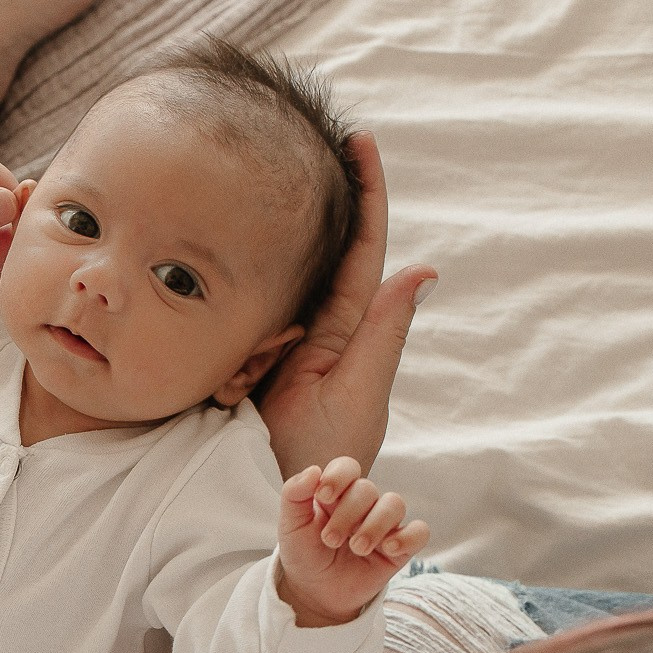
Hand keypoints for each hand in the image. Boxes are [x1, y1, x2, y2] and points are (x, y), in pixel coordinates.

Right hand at [258, 131, 437, 475]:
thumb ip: (383, 331)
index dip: (363, 192)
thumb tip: (424, 268)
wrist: (288, 515)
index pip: (361, 247)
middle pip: (305, 255)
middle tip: (297, 171)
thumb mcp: (361, 394)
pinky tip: (228, 354)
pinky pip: (227, 328)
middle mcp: (309, 327)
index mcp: (347, 327)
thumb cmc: (331, 461)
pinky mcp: (232, 359)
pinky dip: (228, 335)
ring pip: (260, 288)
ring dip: (257, 297)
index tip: (359, 137)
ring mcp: (268, 340)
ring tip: (260, 337)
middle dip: (300, 220)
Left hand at [275, 458, 429, 627]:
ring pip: (395, 504)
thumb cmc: (303, 554)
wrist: (314, 593)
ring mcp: (383, 524)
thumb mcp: (290, 525)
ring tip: (356, 548)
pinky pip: (419, 532)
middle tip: (330, 540)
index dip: (339, 476)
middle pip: (367, 489)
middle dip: (347, 514)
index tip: (323, 496)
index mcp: (336, 492)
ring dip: (374, 525)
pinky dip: (408, 537)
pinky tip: (388, 549)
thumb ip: (294, 494)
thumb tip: (313, 470)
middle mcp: (362, 504)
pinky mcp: (400, 548)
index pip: (347, 467)